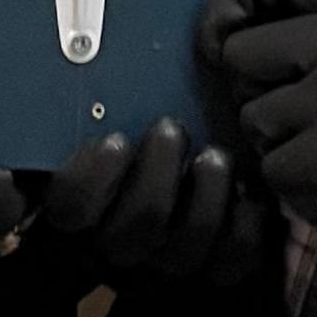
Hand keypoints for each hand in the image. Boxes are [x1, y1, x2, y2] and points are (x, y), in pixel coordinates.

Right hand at [41, 117, 273, 287]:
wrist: (190, 158)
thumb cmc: (134, 122)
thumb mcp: (102, 108)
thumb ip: (83, 96)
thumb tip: (74, 53)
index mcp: (80, 202)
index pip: (70, 208)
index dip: (90, 181)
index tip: (115, 139)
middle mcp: (118, 239)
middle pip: (129, 235)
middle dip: (155, 181)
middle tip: (171, 130)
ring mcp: (165, 258)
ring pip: (181, 252)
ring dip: (203, 200)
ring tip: (216, 157)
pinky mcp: (214, 264)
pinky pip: (232, 260)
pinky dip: (245, 223)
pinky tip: (247, 189)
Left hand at [198, 0, 316, 275]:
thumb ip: (316, 26)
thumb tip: (225, 28)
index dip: (236, 2)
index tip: (249, 46)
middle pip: (240, 52)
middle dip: (261, 93)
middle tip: (311, 120)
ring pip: (254, 118)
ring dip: (282, 148)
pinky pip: (273, 168)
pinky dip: (298, 190)